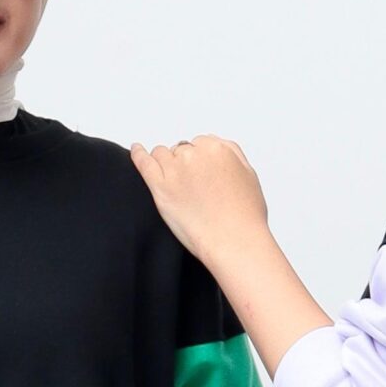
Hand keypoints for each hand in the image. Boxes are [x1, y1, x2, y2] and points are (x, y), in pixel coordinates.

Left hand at [129, 136, 268, 266]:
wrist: (234, 242)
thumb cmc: (245, 217)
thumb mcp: (249, 174)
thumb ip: (232, 155)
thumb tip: (216, 147)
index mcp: (218, 149)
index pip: (199, 144)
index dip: (198, 160)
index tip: (199, 174)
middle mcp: (195, 154)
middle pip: (180, 150)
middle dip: (182, 164)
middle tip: (189, 187)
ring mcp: (176, 170)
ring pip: (162, 154)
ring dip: (164, 163)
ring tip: (171, 181)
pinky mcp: (160, 187)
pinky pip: (143, 162)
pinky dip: (138, 154)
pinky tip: (136, 149)